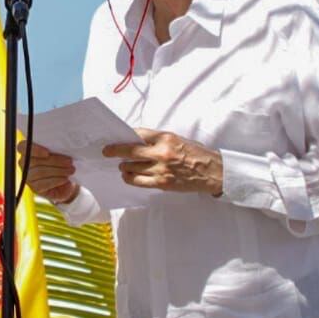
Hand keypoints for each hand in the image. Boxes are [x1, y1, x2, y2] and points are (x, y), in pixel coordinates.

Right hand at [17, 141, 79, 204]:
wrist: (65, 182)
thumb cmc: (60, 163)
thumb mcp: (58, 154)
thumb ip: (55, 149)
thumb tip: (62, 149)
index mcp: (27, 150)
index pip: (22, 147)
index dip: (34, 149)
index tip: (47, 152)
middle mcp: (24, 164)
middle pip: (35, 161)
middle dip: (54, 161)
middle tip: (70, 161)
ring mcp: (28, 177)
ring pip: (40, 172)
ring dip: (58, 171)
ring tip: (71, 170)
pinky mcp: (35, 188)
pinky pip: (43, 184)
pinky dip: (56, 180)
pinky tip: (65, 179)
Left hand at [104, 129, 222, 194]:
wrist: (212, 172)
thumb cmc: (196, 154)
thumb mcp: (177, 139)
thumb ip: (158, 140)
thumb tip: (136, 140)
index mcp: (166, 138)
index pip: (138, 134)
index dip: (124, 137)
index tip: (116, 139)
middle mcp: (161, 152)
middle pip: (130, 151)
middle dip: (114, 151)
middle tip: (106, 151)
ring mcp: (161, 169)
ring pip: (132, 167)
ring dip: (124, 166)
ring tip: (122, 165)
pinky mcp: (162, 183)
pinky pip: (139, 181)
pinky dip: (130, 178)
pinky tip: (127, 176)